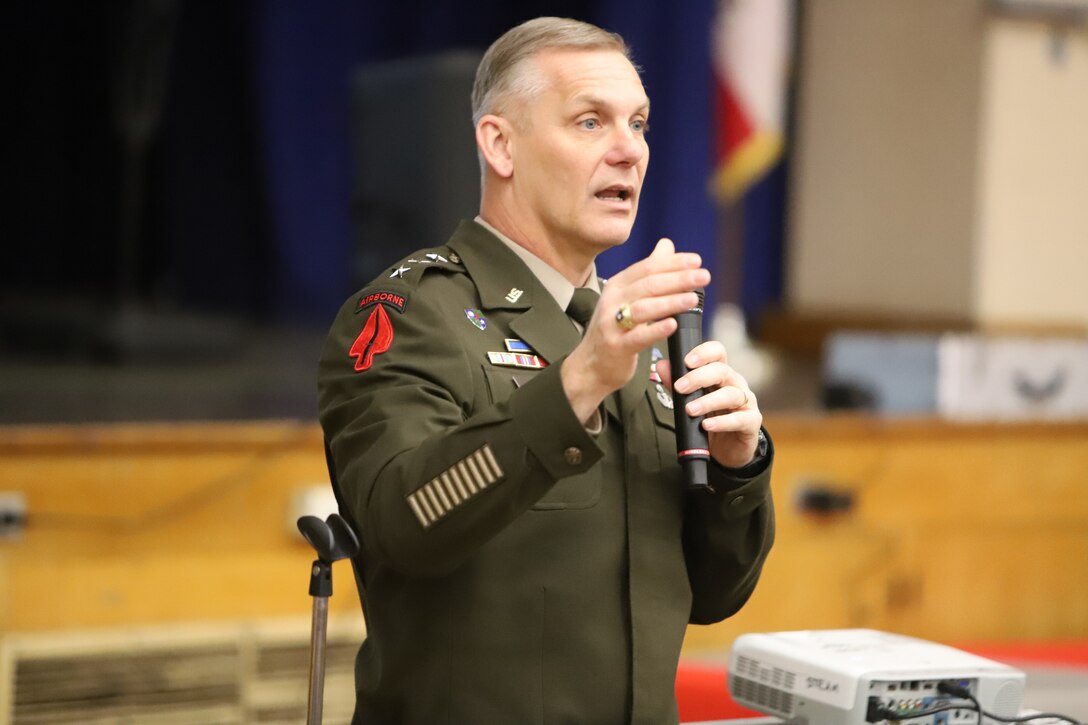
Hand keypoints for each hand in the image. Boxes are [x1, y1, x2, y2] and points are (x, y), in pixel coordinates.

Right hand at [561, 238, 709, 422]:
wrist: (590, 365)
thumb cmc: (614, 329)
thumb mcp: (627, 297)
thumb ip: (648, 272)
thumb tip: (666, 244)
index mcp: (617, 285)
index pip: (647, 268)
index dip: (673, 263)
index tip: (697, 261)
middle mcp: (612, 300)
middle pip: (648, 284)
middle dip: (678, 279)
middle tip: (703, 276)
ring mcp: (612, 323)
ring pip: (644, 308)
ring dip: (671, 302)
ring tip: (693, 299)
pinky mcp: (616, 346)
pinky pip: (638, 337)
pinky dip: (656, 330)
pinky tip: (673, 324)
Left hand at [656, 341, 761, 468]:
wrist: (727, 447)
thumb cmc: (710, 418)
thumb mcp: (690, 400)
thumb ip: (676, 384)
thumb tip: (662, 366)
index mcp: (721, 374)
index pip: (717, 353)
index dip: (704, 353)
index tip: (686, 361)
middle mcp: (735, 384)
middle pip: (722, 371)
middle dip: (699, 377)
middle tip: (680, 387)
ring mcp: (746, 402)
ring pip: (731, 395)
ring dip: (708, 401)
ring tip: (690, 410)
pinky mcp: (751, 422)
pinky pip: (740, 419)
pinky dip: (722, 422)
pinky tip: (706, 425)